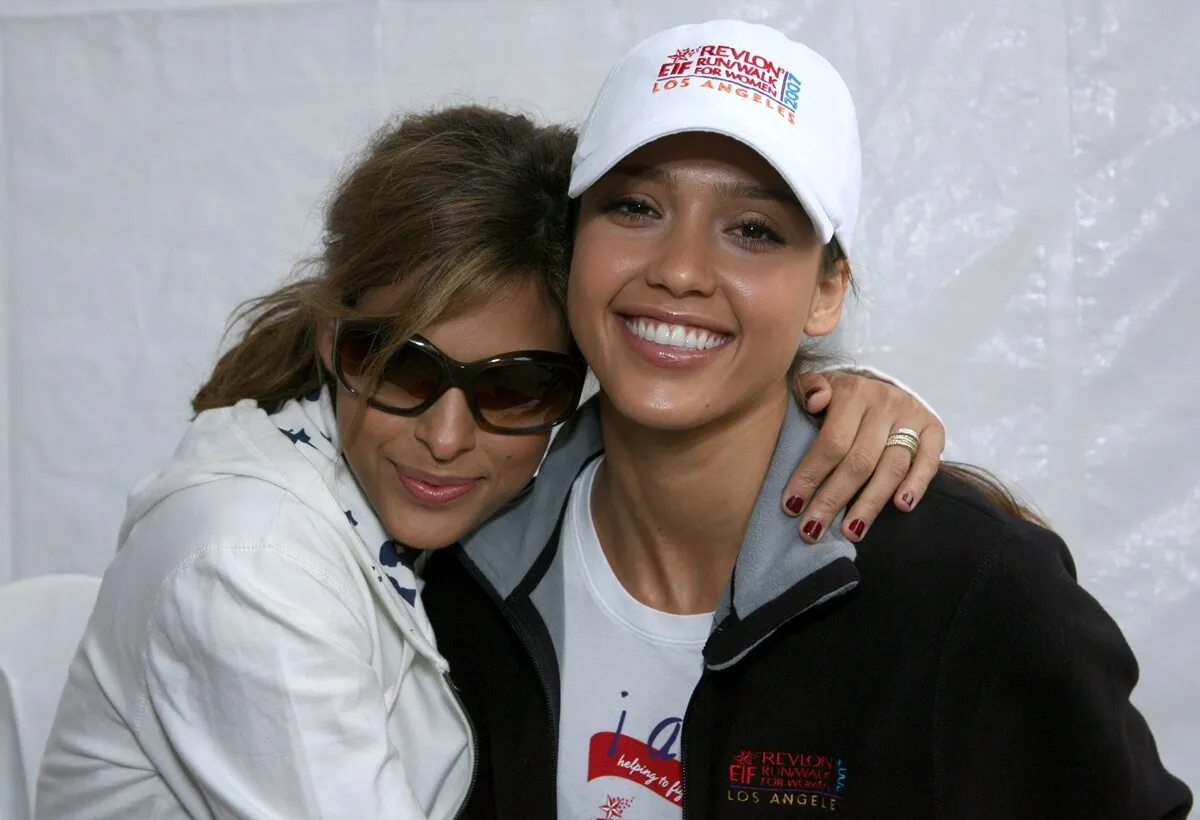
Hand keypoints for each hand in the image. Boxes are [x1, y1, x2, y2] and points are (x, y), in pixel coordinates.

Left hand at [781, 369, 944, 543]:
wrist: (881, 386)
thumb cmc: (839, 397)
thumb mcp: (818, 385)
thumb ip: (809, 388)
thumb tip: (815, 401)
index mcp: (852, 391)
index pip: (831, 442)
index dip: (811, 476)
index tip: (791, 506)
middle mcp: (885, 402)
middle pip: (859, 461)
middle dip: (833, 499)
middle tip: (812, 531)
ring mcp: (911, 416)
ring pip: (891, 467)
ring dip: (870, 504)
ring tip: (851, 532)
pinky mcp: (934, 429)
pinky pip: (928, 461)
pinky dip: (916, 485)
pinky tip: (901, 507)